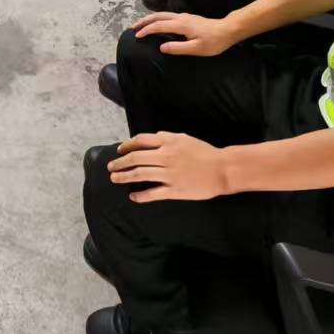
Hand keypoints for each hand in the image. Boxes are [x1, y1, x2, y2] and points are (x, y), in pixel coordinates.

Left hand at [109, 132, 229, 202]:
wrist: (222, 169)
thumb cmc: (205, 152)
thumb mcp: (185, 138)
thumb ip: (167, 138)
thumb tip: (153, 138)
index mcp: (168, 142)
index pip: (140, 141)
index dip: (127, 145)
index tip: (119, 150)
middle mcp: (166, 156)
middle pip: (136, 158)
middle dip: (120, 163)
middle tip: (111, 167)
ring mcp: (169, 174)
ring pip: (140, 174)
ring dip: (124, 177)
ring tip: (115, 179)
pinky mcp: (174, 190)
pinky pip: (153, 193)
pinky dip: (140, 195)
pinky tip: (133, 196)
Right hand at [130, 11, 239, 56]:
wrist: (227, 30)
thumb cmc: (214, 42)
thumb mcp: (197, 49)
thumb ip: (178, 48)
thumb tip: (161, 47)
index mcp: (181, 25)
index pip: (159, 25)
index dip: (146, 30)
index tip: (137, 36)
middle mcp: (181, 18)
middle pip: (158, 16)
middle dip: (144, 21)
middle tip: (133, 27)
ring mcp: (184, 16)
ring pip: (162, 14)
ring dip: (150, 19)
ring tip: (141, 25)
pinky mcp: (187, 18)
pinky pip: (168, 16)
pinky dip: (158, 19)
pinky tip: (157, 23)